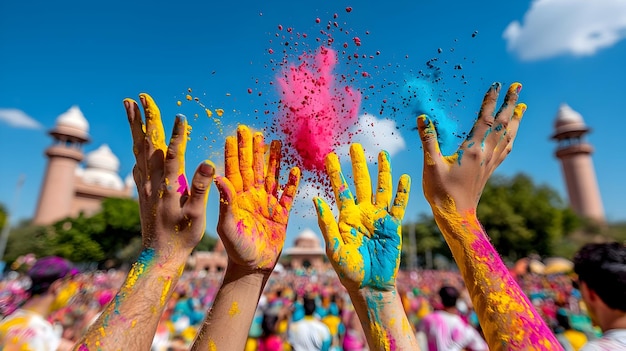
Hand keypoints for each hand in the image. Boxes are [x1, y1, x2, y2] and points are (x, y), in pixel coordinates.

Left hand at [124, 94, 214, 255]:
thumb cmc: (182, 237)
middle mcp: (152, 182)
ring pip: (138, 149)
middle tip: (140, 96)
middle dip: (145, 118)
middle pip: (147, 144)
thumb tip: (208, 163)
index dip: (177, 134)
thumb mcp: (196, 215)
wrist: (159, 256)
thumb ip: (201, 187)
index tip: (180, 115)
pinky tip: (137, 143)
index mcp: (168, 186)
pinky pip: (136, 163)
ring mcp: (144, 186)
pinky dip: (136, 146)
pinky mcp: (141, 192)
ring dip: (135, 126)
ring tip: (129, 106)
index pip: (172, 154)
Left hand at [214, 125, 299, 272]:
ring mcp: (268, 204)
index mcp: (237, 198)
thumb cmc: (236, 248)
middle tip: (251, 130)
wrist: (253, 267)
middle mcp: (252, 197)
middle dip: (252, 149)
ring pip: (271, 176)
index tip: (233, 135)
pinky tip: (294, 168)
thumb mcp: (227, 226)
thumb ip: (226, 202)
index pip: (235, 170)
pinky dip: (292, 182)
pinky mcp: (282, 214)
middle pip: (253, 168)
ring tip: (275, 141)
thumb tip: (219, 178)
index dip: (234, 153)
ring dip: (273, 159)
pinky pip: (288, 195)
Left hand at [314, 144, 409, 291]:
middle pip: (360, 183)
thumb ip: (326, 224)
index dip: (335, 172)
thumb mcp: (334, 247)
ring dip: (382, 172)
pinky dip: (402, 192)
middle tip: (355, 145)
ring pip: (381, 189)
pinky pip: (398, 205)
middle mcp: (362, 213)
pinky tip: (403, 178)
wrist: (370, 285)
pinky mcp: (393, 225)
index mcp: (345, 216)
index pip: (339, 189)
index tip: (329, 155)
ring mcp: (378, 218)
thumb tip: (316, 200)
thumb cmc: (348, 270)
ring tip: (382, 154)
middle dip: (358, 164)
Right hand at [417, 82, 525, 212]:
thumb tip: (423, 118)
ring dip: (515, 119)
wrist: (456, 216)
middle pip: (502, 124)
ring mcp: (489, 163)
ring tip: (522, 106)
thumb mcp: (431, 165)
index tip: (497, 84)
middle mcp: (485, 154)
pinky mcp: (489, 170)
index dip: (490, 101)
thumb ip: (428, 140)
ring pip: (507, 136)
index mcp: (472, 150)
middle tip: (518, 87)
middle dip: (510, 104)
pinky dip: (510, 137)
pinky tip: (511, 135)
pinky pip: (505, 150)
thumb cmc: (441, 192)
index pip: (485, 119)